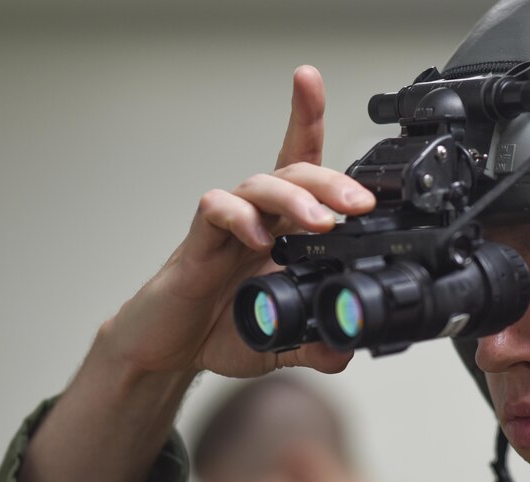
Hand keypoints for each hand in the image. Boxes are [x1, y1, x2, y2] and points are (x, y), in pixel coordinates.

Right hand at [103, 65, 375, 377]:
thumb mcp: (281, 341)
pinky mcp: (196, 246)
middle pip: (294, 172)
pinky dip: (237, 218)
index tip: (312, 82)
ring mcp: (227, 229)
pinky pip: (214, 212)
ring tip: (320, 223)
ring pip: (259, 184)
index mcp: (283, 231)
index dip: (307, 121)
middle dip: (331, 181)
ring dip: (293, 197)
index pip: (301, 168)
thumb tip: (347, 350)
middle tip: (361, 204)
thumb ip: (316, 345)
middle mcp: (258, 219)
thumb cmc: (221, 330)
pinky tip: (257, 240)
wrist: (168, 350)